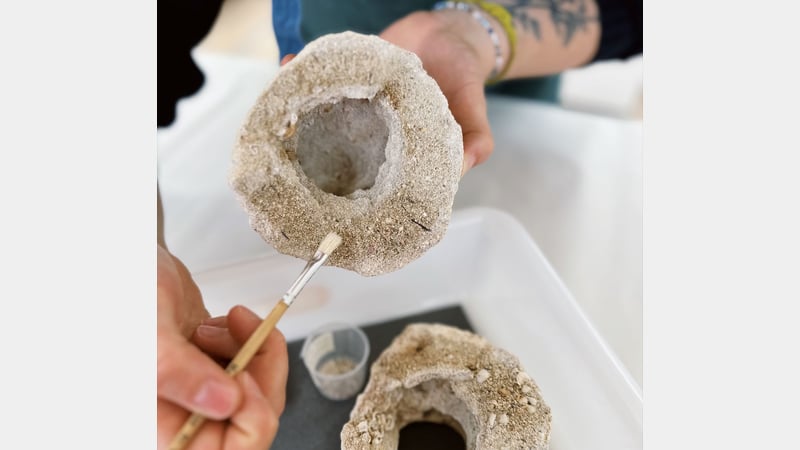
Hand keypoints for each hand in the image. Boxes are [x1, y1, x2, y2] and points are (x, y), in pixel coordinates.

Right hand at [157, 244, 287, 448]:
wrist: (137, 258)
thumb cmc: (131, 292)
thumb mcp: (149, 333)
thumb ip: (179, 372)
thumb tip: (225, 404)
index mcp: (159, 426)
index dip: (248, 421)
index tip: (244, 377)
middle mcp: (182, 416)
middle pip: (251, 423)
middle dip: (260, 377)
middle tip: (251, 339)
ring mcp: (203, 392)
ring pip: (259, 393)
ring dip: (255, 353)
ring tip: (219, 325)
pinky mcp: (219, 370)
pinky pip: (256, 369)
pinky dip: (254, 341)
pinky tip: (225, 324)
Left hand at [281, 10, 495, 175]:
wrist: (451, 34)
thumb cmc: (464, 77)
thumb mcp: (475, 109)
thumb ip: (477, 139)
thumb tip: (465, 165)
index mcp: (399, 151)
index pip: (371, 177)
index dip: (346, 187)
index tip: (322, 191)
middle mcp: (374, 133)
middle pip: (337, 148)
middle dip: (310, 151)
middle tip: (287, 150)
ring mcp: (359, 105)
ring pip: (324, 114)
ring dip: (300, 110)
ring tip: (280, 105)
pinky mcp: (351, 78)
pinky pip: (324, 79)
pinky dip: (305, 74)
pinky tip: (290, 65)